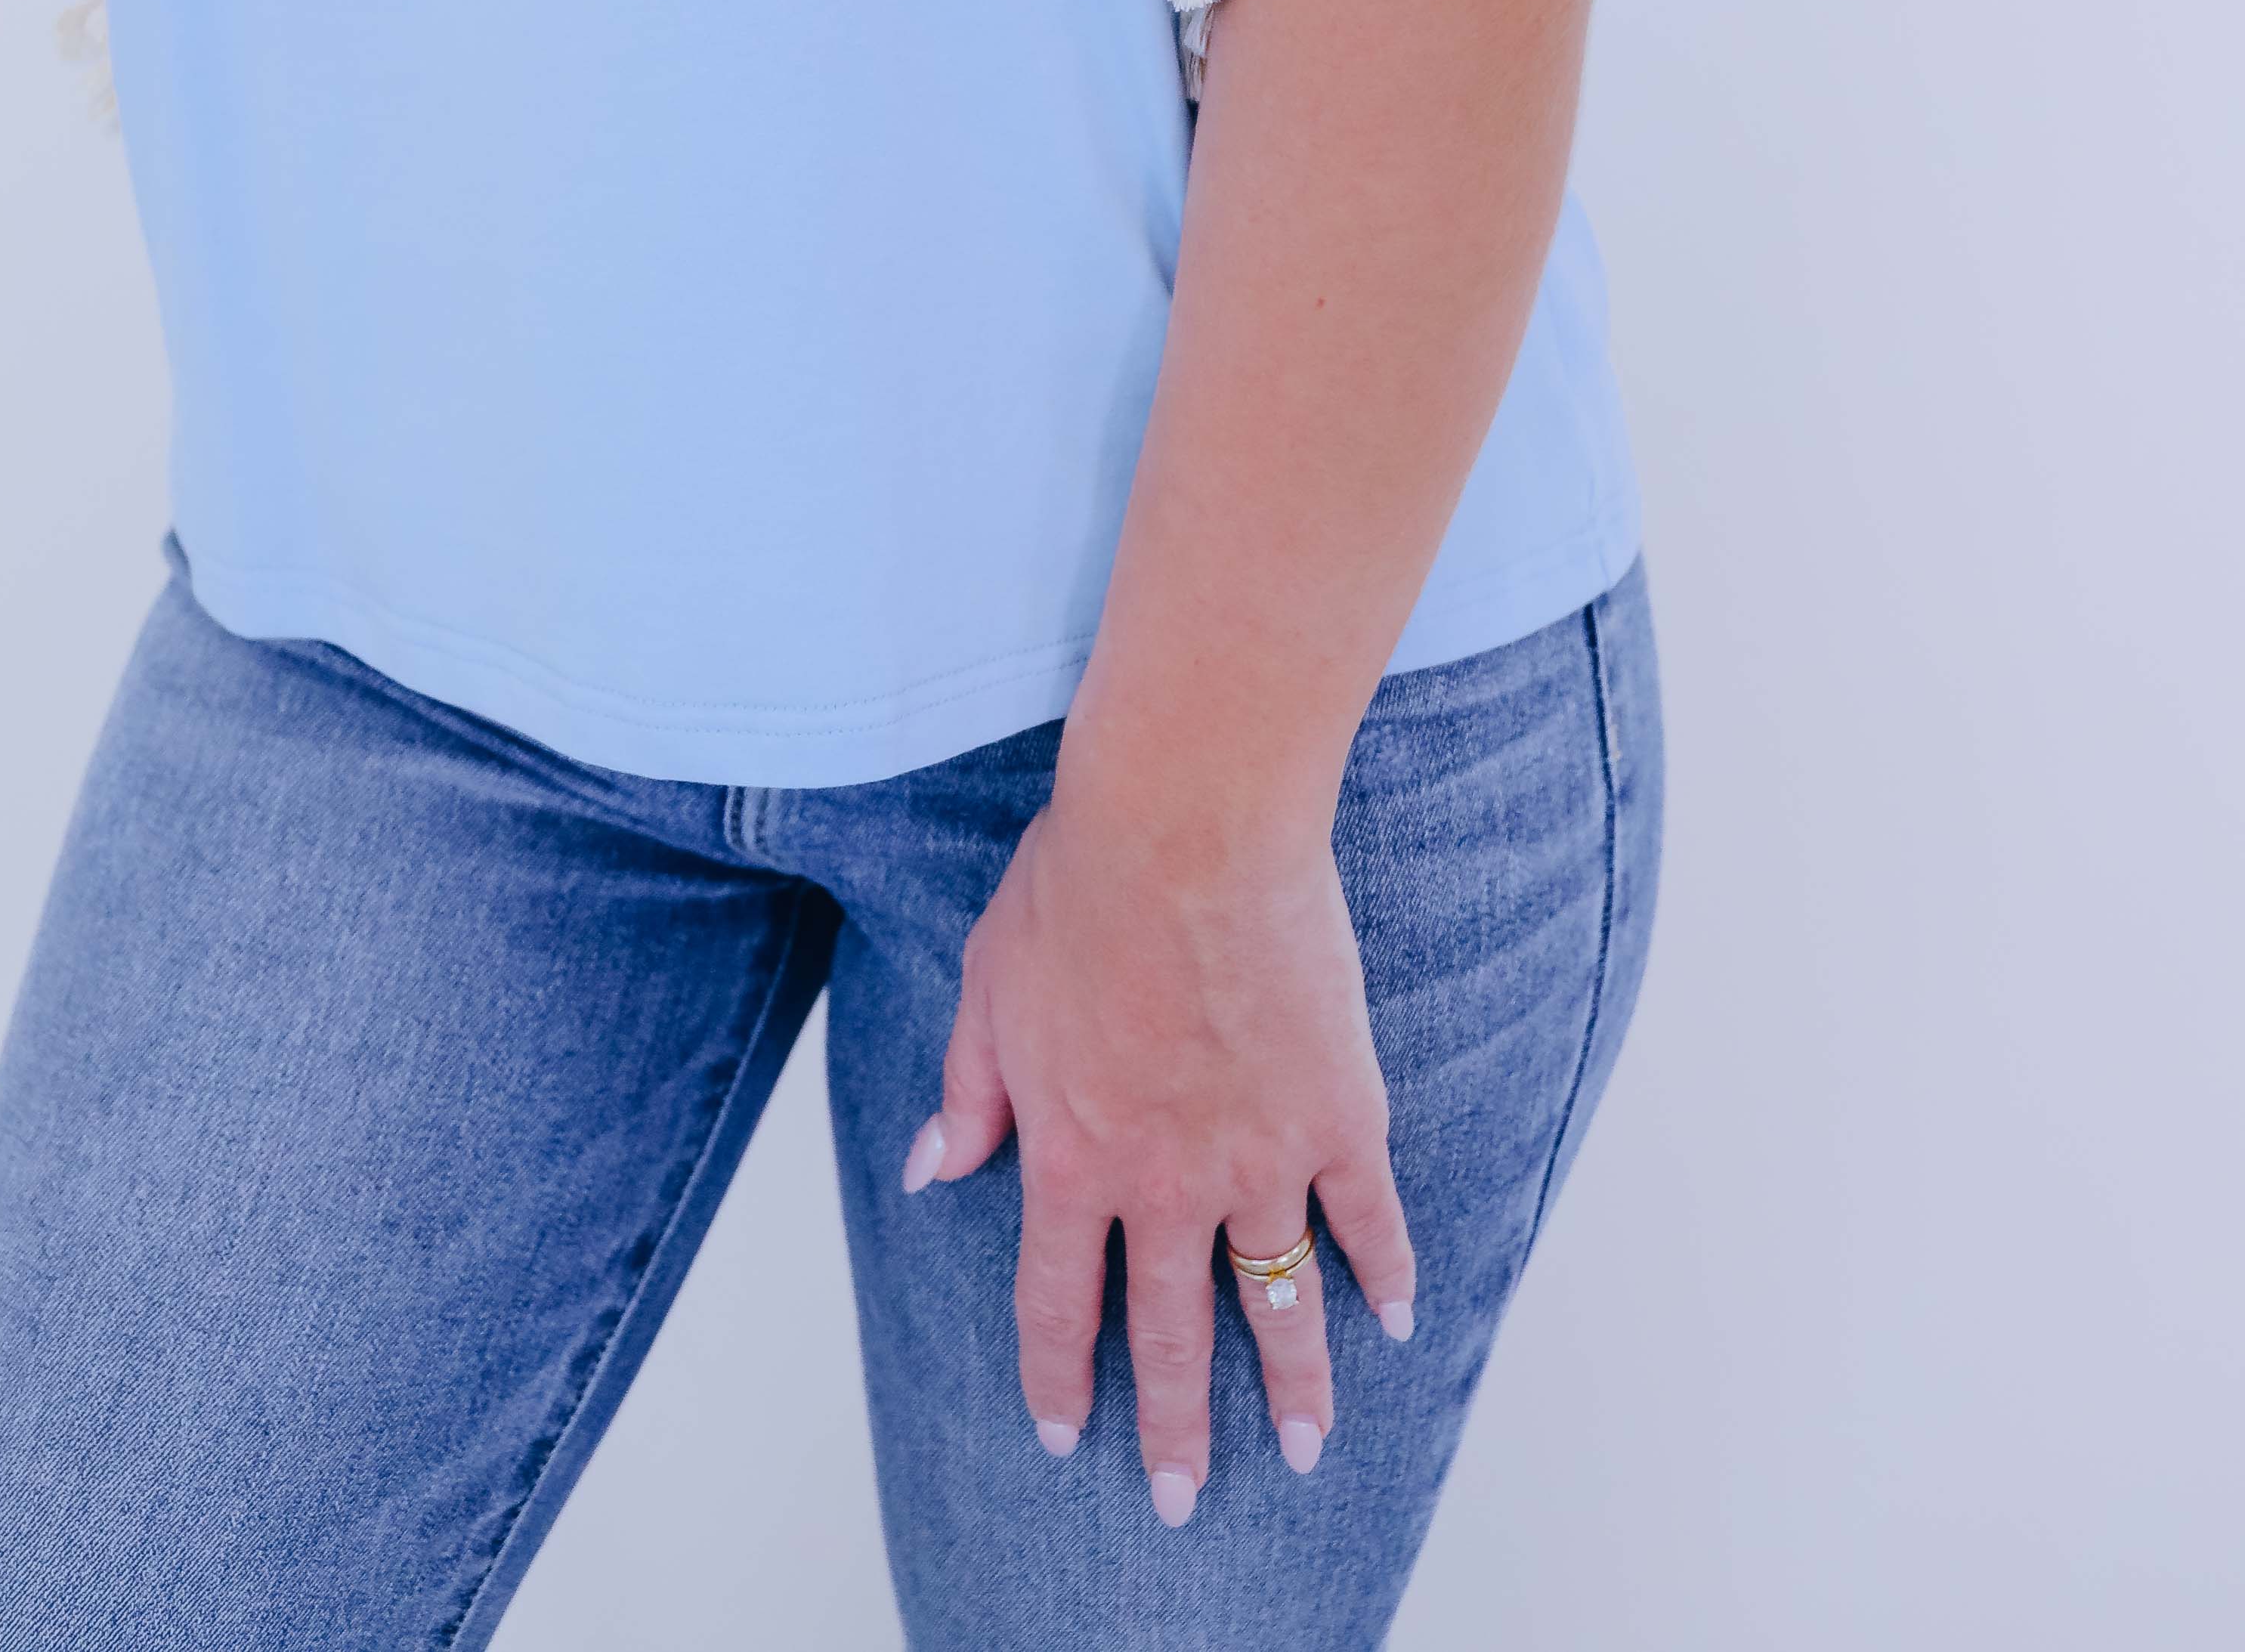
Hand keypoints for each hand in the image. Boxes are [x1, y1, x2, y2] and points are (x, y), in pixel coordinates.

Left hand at [905, 773, 1415, 1522]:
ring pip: (1279, 1302)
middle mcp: (1165, 1181)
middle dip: (1178, 1429)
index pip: (1059, 1303)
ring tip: (1307, 1454)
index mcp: (1072, 1157)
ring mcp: (1260, 1155)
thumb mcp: (987, 986)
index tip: (1066, 1438)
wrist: (1185, 823)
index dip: (1060, 1378)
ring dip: (1296, 1388)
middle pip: (1172, 1335)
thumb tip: (928, 1167)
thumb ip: (967, 1090)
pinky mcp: (1338, 1112)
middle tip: (1185, 1505)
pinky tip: (1399, 1321)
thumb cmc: (1076, 885)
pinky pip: (1369, 1218)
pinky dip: (1387, 1274)